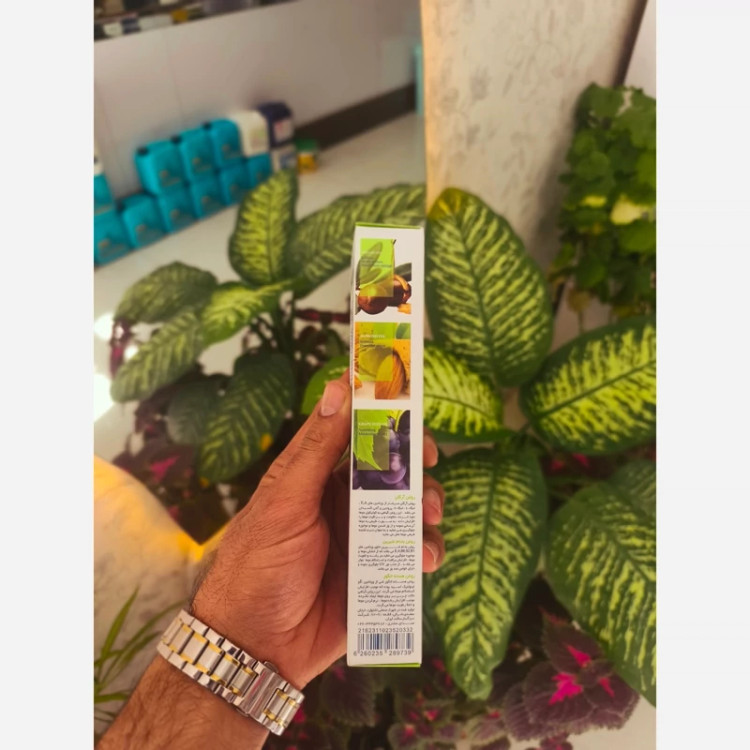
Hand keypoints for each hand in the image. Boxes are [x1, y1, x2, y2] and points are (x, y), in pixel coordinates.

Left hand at [191, 370, 445, 688]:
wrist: (256, 646)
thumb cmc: (257, 565)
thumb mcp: (285, 501)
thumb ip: (317, 448)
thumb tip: (340, 388)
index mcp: (316, 474)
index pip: (354, 429)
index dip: (382, 411)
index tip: (409, 399)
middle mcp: (343, 499)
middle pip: (391, 465)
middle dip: (415, 461)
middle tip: (428, 461)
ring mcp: (363, 535)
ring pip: (409, 506)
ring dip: (426, 505)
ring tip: (428, 517)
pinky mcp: (379, 571)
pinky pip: (413, 552)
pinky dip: (426, 550)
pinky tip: (424, 560)